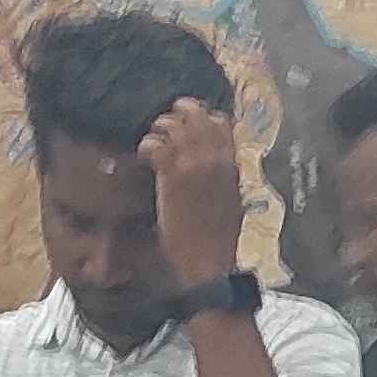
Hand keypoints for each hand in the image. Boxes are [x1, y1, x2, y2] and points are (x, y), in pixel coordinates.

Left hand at [141, 97, 248, 291]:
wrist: (208, 261)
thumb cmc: (219, 239)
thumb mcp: (231, 201)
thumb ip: (224, 176)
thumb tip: (216, 164)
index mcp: (231, 164)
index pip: (221, 122)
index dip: (204, 116)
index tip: (192, 122)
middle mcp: (213, 158)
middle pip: (196, 115)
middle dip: (178, 114)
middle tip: (167, 124)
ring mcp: (192, 164)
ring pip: (173, 125)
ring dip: (159, 129)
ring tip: (155, 141)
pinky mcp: (171, 175)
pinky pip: (155, 145)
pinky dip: (146, 146)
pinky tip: (145, 155)